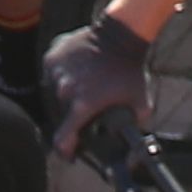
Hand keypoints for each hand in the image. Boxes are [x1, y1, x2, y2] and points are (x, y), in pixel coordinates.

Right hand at [40, 13, 152, 153]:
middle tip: (87, 112)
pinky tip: (78, 74)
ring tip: (84, 90)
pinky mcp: (51, 57)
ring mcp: (55, 72)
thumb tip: (134, 156)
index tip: (71, 154)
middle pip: (61, 116)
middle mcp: (64, 90)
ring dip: (66, 97)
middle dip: (72, 118)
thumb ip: (136, 133)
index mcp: (81, 105)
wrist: (121, 35)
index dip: (66, 150)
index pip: (62, 139)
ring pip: (55, 95)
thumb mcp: (141, 106)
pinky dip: (61, 78)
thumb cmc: (131, 71)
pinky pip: (52, 75)